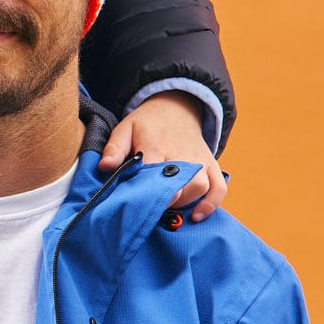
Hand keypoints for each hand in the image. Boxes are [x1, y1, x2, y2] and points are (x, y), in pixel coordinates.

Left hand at [98, 92, 225, 221]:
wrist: (175, 107)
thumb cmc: (146, 123)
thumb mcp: (125, 128)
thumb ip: (114, 148)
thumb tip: (104, 167)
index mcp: (155, 146)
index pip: (152, 173)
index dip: (145, 192)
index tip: (136, 206)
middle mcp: (180, 153)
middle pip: (178, 184)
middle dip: (165, 201)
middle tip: (150, 211)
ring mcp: (198, 159)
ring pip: (199, 186)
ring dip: (185, 202)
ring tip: (168, 207)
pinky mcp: (211, 164)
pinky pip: (219, 187)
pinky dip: (211, 203)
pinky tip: (197, 216)